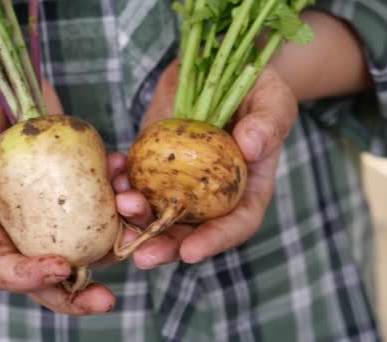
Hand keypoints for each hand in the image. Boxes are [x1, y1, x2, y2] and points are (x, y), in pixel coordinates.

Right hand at [0, 63, 114, 314]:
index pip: (1, 266)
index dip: (28, 277)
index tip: (59, 266)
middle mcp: (21, 224)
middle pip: (48, 272)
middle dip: (77, 293)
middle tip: (107, 300)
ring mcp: (53, 206)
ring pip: (87, 239)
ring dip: (117, 233)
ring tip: (134, 206)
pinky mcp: (77, 182)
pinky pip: (104, 199)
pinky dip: (120, 190)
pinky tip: (122, 169)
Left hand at [113, 60, 297, 267]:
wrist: (218, 70)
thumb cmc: (256, 89)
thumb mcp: (273, 100)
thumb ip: (269, 123)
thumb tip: (252, 147)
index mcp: (247, 189)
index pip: (236, 225)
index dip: (214, 241)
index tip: (191, 252)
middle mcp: (212, 194)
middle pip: (190, 231)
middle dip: (165, 245)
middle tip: (142, 255)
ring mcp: (179, 181)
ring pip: (156, 212)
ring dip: (136, 217)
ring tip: (121, 206)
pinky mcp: (153, 163)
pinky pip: (134, 179)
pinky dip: (120, 180)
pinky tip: (113, 170)